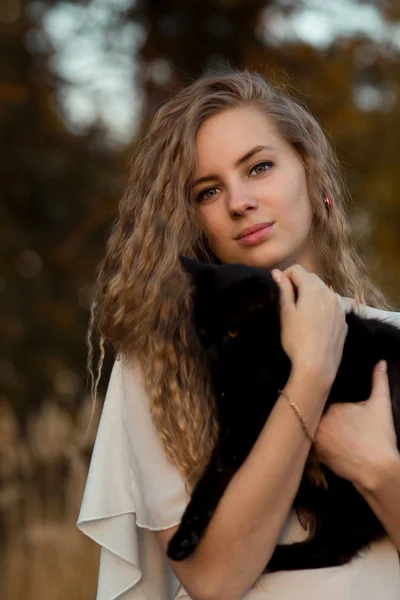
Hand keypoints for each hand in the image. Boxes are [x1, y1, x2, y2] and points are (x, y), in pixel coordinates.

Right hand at [271, 265, 347, 387]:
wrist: (317, 365)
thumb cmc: (296, 339)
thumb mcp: (285, 312)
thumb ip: (283, 289)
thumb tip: (277, 272)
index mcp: (313, 288)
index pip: (297, 269)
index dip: (285, 275)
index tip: (278, 289)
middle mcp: (330, 293)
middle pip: (312, 279)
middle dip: (299, 284)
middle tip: (287, 301)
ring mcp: (340, 308)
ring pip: (324, 292)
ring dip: (311, 295)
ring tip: (301, 313)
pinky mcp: (344, 321)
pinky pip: (332, 306)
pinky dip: (322, 308)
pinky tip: (315, 324)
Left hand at [315, 360, 399, 490]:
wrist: (379, 470)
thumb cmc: (380, 437)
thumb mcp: (381, 406)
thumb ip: (379, 381)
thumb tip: (381, 362)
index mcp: (333, 407)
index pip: (326, 400)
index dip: (335, 406)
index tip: (344, 414)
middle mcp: (320, 422)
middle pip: (319, 414)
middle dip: (325, 417)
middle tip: (342, 426)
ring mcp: (317, 440)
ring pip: (314, 428)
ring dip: (320, 429)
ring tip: (338, 436)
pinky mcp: (316, 456)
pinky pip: (313, 444)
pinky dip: (319, 444)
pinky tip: (334, 445)